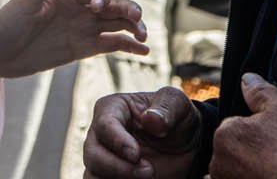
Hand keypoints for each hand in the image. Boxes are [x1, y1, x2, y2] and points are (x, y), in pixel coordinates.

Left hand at [0, 0, 148, 80]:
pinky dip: (129, 46)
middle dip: (128, 9)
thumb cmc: (9, 21)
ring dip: (134, 27)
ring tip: (144, 36)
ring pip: (118, 24)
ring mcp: (84, 29)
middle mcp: (81, 9)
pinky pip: (112, 44)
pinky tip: (145, 50)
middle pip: (114, 5)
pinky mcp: (84, 48)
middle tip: (137, 19)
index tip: (94, 8)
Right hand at [83, 86, 199, 177]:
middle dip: (118, 168)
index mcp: (112, 108)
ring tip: (148, 177)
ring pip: (93, 176)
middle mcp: (100, 134)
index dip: (118, 141)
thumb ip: (166, 108)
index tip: (136, 155)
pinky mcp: (109, 178)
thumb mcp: (178, 105)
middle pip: (93, 155)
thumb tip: (150, 119)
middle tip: (149, 171)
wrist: (183, 147)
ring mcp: (102, 159)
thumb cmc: (175, 118)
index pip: (105, 125)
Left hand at [208, 74, 276, 178]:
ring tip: (270, 169)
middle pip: (232, 150)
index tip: (272, 139)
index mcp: (225, 134)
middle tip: (273, 155)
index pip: (235, 127)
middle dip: (247, 151)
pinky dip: (244, 178)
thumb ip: (260, 92)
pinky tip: (263, 176)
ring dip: (244, 168)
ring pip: (233, 169)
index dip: (255, 131)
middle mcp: (218, 162)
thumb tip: (246, 79)